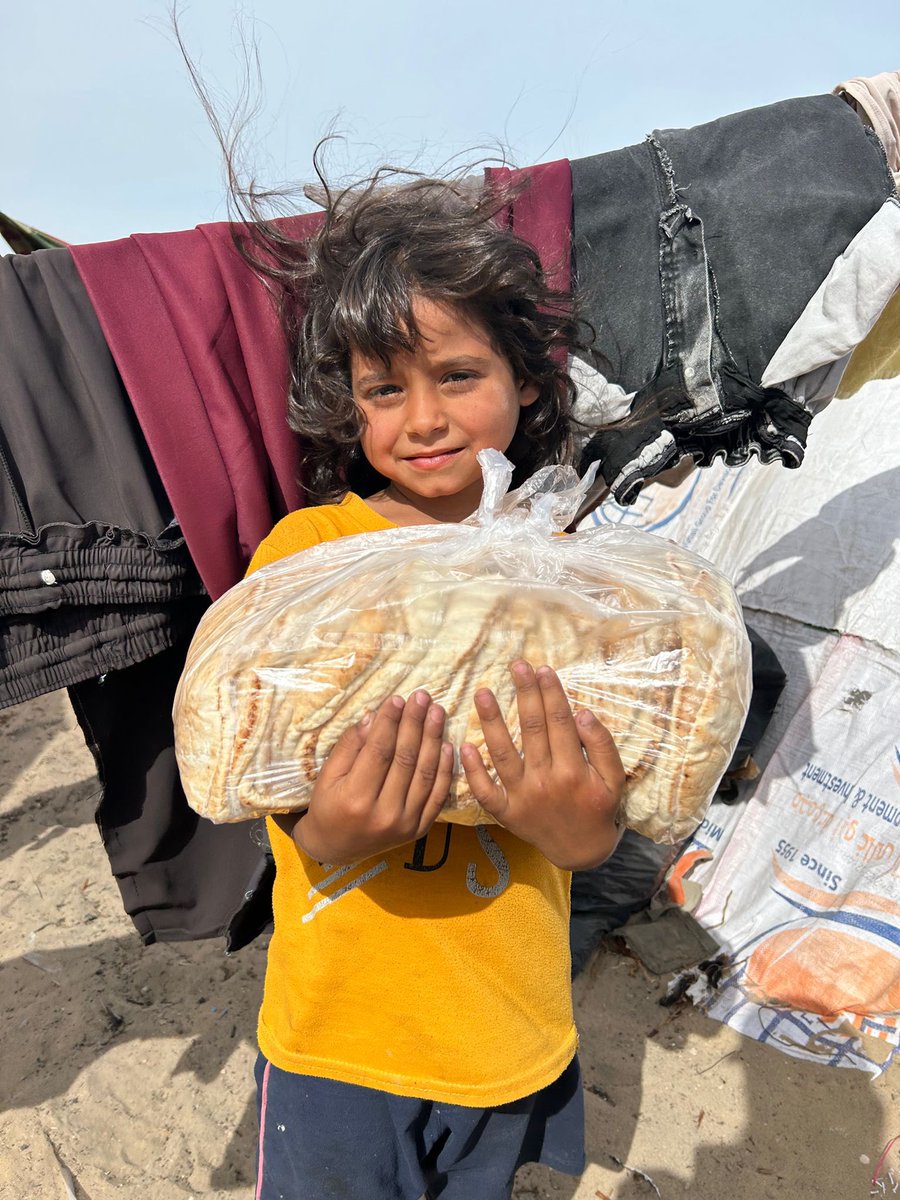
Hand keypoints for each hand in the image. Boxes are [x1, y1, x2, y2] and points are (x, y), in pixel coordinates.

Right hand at [279, 691, 453, 863]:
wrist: (337, 847)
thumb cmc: (327, 806)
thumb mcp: (327, 775)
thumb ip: (350, 747)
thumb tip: (374, 717)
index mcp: (356, 800)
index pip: (379, 752)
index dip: (389, 723)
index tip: (397, 699)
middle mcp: (384, 814)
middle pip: (405, 759)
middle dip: (415, 723)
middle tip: (422, 697)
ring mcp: (406, 824)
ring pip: (425, 774)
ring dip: (434, 739)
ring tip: (437, 712)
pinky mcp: (419, 829)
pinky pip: (438, 795)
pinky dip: (445, 769)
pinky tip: (447, 744)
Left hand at [460, 661, 624, 870]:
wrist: (582, 851)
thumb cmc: (599, 808)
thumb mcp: (614, 779)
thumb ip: (601, 745)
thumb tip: (582, 712)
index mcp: (574, 771)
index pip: (560, 722)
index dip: (551, 693)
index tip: (542, 669)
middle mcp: (546, 782)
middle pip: (532, 730)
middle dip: (525, 694)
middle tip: (516, 666)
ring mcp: (522, 798)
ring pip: (503, 754)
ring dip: (491, 722)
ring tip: (482, 693)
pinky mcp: (506, 813)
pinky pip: (485, 792)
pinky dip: (474, 770)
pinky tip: (464, 745)